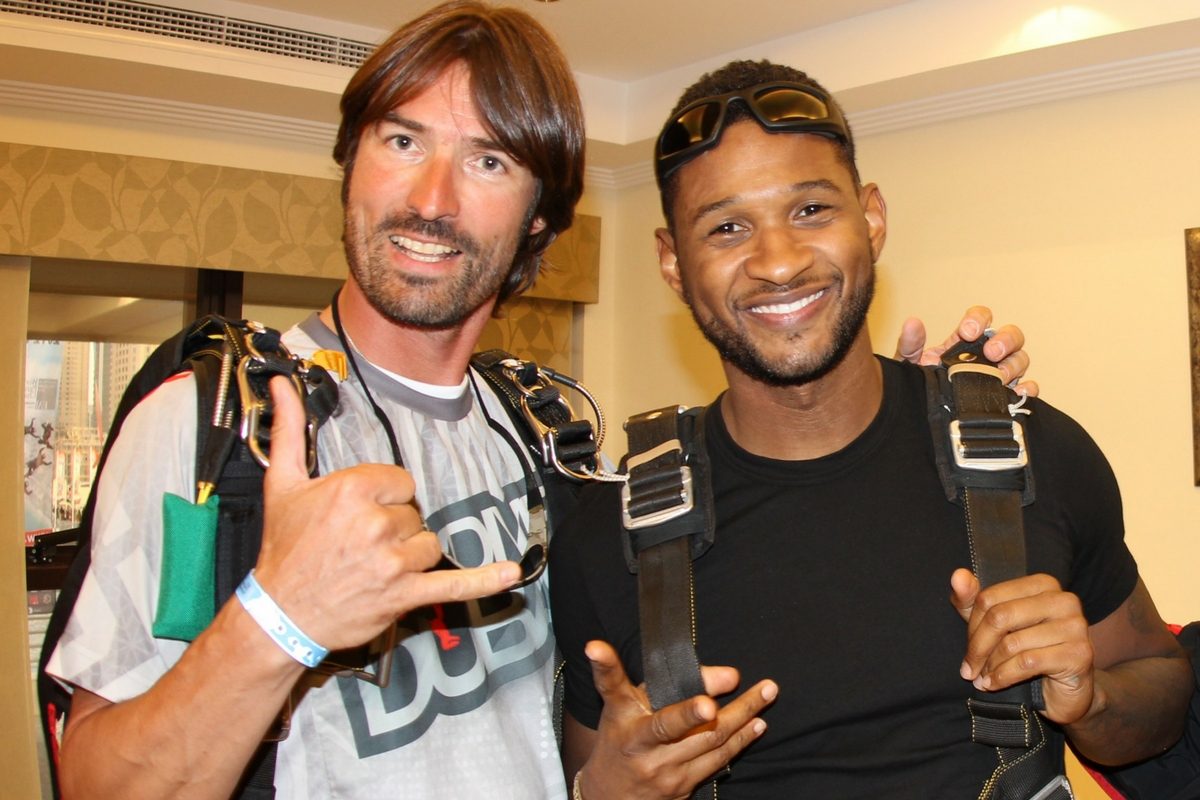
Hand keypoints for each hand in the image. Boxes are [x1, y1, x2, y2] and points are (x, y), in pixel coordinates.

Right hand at [252, 376, 519, 650]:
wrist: (278, 614)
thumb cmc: (283, 551)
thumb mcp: (282, 484)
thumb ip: (290, 429)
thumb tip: (282, 384)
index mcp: (353, 490)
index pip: (401, 481)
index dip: (385, 497)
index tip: (363, 512)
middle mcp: (376, 523)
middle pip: (414, 513)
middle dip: (393, 528)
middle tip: (360, 543)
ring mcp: (393, 561)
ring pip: (430, 545)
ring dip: (411, 555)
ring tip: (376, 564)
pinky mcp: (403, 594)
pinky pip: (453, 585)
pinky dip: (483, 581)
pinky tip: (510, 574)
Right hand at [577, 640, 776, 799]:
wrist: (608, 794)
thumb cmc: (619, 734)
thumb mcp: (629, 702)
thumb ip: (670, 683)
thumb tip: (727, 676)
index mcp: (631, 730)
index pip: (655, 717)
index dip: (683, 712)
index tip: (706, 703)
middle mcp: (650, 755)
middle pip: (702, 732)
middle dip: (734, 710)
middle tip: (765, 689)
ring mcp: (669, 776)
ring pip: (715, 746)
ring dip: (745, 720)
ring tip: (767, 696)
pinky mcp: (683, 790)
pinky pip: (717, 763)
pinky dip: (739, 742)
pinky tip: (755, 726)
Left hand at [894, 306, 1037, 396]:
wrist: (923, 418)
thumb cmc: (920, 386)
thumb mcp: (910, 365)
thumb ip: (910, 344)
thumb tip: (912, 324)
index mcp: (965, 341)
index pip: (981, 318)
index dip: (979, 319)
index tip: (967, 331)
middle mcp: (988, 354)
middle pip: (1010, 335)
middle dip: (1005, 340)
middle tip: (991, 353)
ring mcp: (1001, 374)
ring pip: (1020, 359)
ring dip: (1013, 365)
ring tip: (999, 377)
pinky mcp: (1008, 397)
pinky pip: (1027, 390)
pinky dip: (1028, 389)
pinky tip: (1017, 393)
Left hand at [949, 569, 1094, 725]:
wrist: (1066, 690)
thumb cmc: (1028, 650)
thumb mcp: (994, 624)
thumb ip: (972, 600)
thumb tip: (958, 576)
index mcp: (1043, 584)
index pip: (990, 598)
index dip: (972, 626)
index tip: (968, 647)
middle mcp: (1063, 600)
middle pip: (999, 617)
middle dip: (978, 647)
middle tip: (968, 669)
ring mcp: (1075, 626)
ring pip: (1012, 643)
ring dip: (990, 666)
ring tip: (981, 678)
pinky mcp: (1079, 654)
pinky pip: (1027, 662)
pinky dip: (1003, 676)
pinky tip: (994, 684)